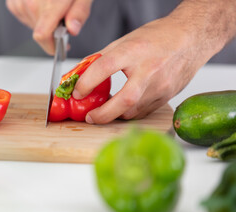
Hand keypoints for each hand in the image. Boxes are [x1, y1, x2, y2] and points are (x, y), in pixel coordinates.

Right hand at [6, 0, 92, 54]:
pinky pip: (23, 17)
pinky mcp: (12, 1)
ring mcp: (19, 1)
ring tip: (52, 6)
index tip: (59, 48)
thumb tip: (72, 30)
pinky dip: (33, 15)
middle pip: (39, 32)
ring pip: (31, 25)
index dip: (51, 47)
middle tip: (63, 19)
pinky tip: (41, 4)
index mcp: (50, 3)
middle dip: (52, 32)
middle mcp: (30, 2)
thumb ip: (79, 11)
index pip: (42, 35)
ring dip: (42, 22)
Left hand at [72, 16, 217, 123]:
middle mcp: (149, 70)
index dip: (87, 82)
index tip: (77, 92)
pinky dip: (129, 112)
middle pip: (123, 100)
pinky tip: (122, 107)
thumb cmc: (159, 37)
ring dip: (115, 114)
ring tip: (105, 110)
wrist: (191, 38)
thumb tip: (81, 73)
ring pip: (133, 111)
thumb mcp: (125, 40)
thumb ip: (102, 58)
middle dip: (102, 114)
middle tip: (89, 117)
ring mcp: (161, 86)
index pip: (105, 67)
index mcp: (135, 51)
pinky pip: (143, 112)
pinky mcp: (167, 97)